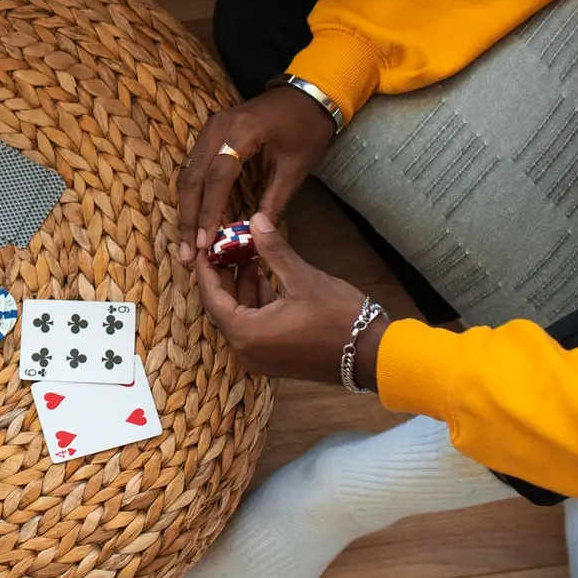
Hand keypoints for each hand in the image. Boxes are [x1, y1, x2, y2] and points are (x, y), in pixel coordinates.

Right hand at [177, 85, 336, 261]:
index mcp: (243, 131)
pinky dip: (193, 194)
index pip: (217, 177)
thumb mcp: (297, 167)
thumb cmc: (307, 127)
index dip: (209, 212)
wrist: (308, 93)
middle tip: (186, 252)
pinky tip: (194, 218)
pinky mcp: (211, 133)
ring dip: (186, 209)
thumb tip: (256, 234)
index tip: (205, 242)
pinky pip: (194, 166)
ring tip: (187, 241)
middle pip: (193, 177)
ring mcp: (211, 127)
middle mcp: (218, 126)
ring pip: (188, 173)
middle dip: (188, 217)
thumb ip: (275, 200)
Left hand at [197, 213, 383, 387]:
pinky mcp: (277, 359)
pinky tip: (263, 276)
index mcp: (246, 334)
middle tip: (225, 244)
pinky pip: (255, 328)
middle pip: (223, 308)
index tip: (203, 246)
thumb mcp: (302, 278)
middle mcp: (247, 351)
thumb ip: (273, 250)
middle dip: (225, 275)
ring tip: (246, 253)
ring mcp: (262, 358)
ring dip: (242, 287)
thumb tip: (255, 219)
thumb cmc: (338, 317)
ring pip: (240, 317)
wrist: (373, 355)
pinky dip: (256, 303)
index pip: (211, 297)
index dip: (206, 269)